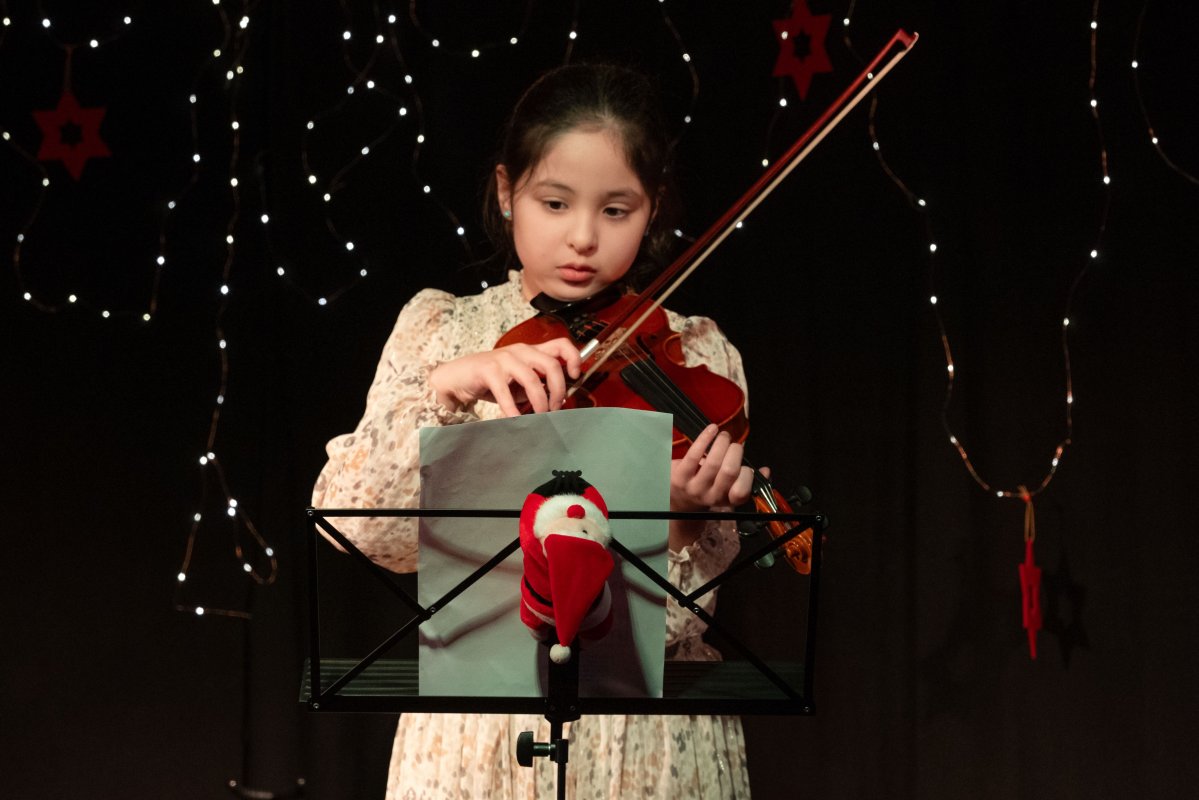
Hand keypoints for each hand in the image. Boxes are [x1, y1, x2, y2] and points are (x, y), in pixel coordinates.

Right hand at [429, 338, 580, 416]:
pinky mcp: (488, 369)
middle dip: (558, 390)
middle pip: (551, 364)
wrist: (456, 378)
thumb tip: (556, 401)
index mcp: (531, 351)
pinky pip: (505, 392)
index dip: (574, 358)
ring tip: (539, 416)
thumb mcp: (519, 383)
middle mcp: (520, 350)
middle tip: (556, 408)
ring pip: (532, 378)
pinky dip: (512, 409)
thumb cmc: (490, 381)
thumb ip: (537, 387)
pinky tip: (514, 420)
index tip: (576, 376)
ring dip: (540, 401)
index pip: (561, 344)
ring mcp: (504, 358)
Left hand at [669, 424, 753, 548]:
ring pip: (713, 462)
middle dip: (735, 451)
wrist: (680, 499)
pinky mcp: (679, 477)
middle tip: (734, 444)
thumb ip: (748, 481)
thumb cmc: (709, 488)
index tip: (745, 465)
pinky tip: (712, 429)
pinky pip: (695, 454)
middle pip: (729, 471)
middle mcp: (710, 497)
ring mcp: (694, 488)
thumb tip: (766, 471)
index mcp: (726, 500)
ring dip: (722, 442)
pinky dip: (706, 437)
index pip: (741, 493)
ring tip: (724, 436)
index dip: (747, 475)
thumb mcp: (728, 490)